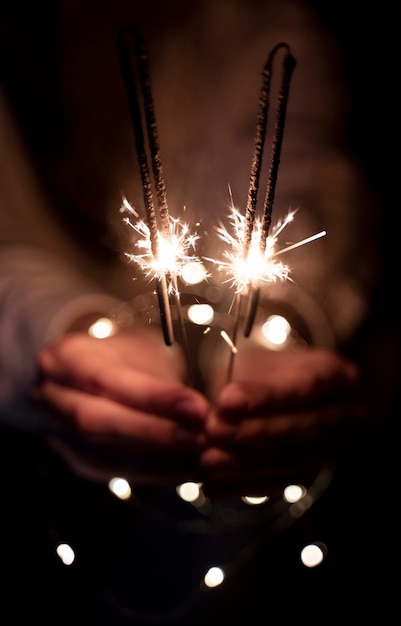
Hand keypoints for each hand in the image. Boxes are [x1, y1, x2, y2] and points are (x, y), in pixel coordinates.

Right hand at [30, 327, 208, 484]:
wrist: (94, 370)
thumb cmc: (124, 354)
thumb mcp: (140, 347)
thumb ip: (160, 375)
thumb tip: (202, 409)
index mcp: (66, 357)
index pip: (105, 380)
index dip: (152, 397)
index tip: (197, 408)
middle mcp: (52, 396)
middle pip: (96, 421)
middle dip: (154, 433)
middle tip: (201, 437)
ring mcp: (58, 433)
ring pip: (103, 455)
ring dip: (158, 460)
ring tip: (201, 457)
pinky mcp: (77, 461)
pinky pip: (115, 474)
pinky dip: (156, 475)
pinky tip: (187, 471)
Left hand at [201, 344, 364, 495]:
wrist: (290, 395)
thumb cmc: (270, 372)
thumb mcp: (258, 361)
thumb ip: (240, 381)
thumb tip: (210, 411)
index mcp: (338, 376)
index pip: (306, 386)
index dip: (265, 396)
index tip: (226, 401)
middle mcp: (346, 416)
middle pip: (302, 428)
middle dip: (252, 432)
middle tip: (212, 430)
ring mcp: (332, 450)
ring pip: (290, 462)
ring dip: (244, 463)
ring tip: (207, 460)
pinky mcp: (312, 475)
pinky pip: (278, 484)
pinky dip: (243, 484)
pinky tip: (213, 482)